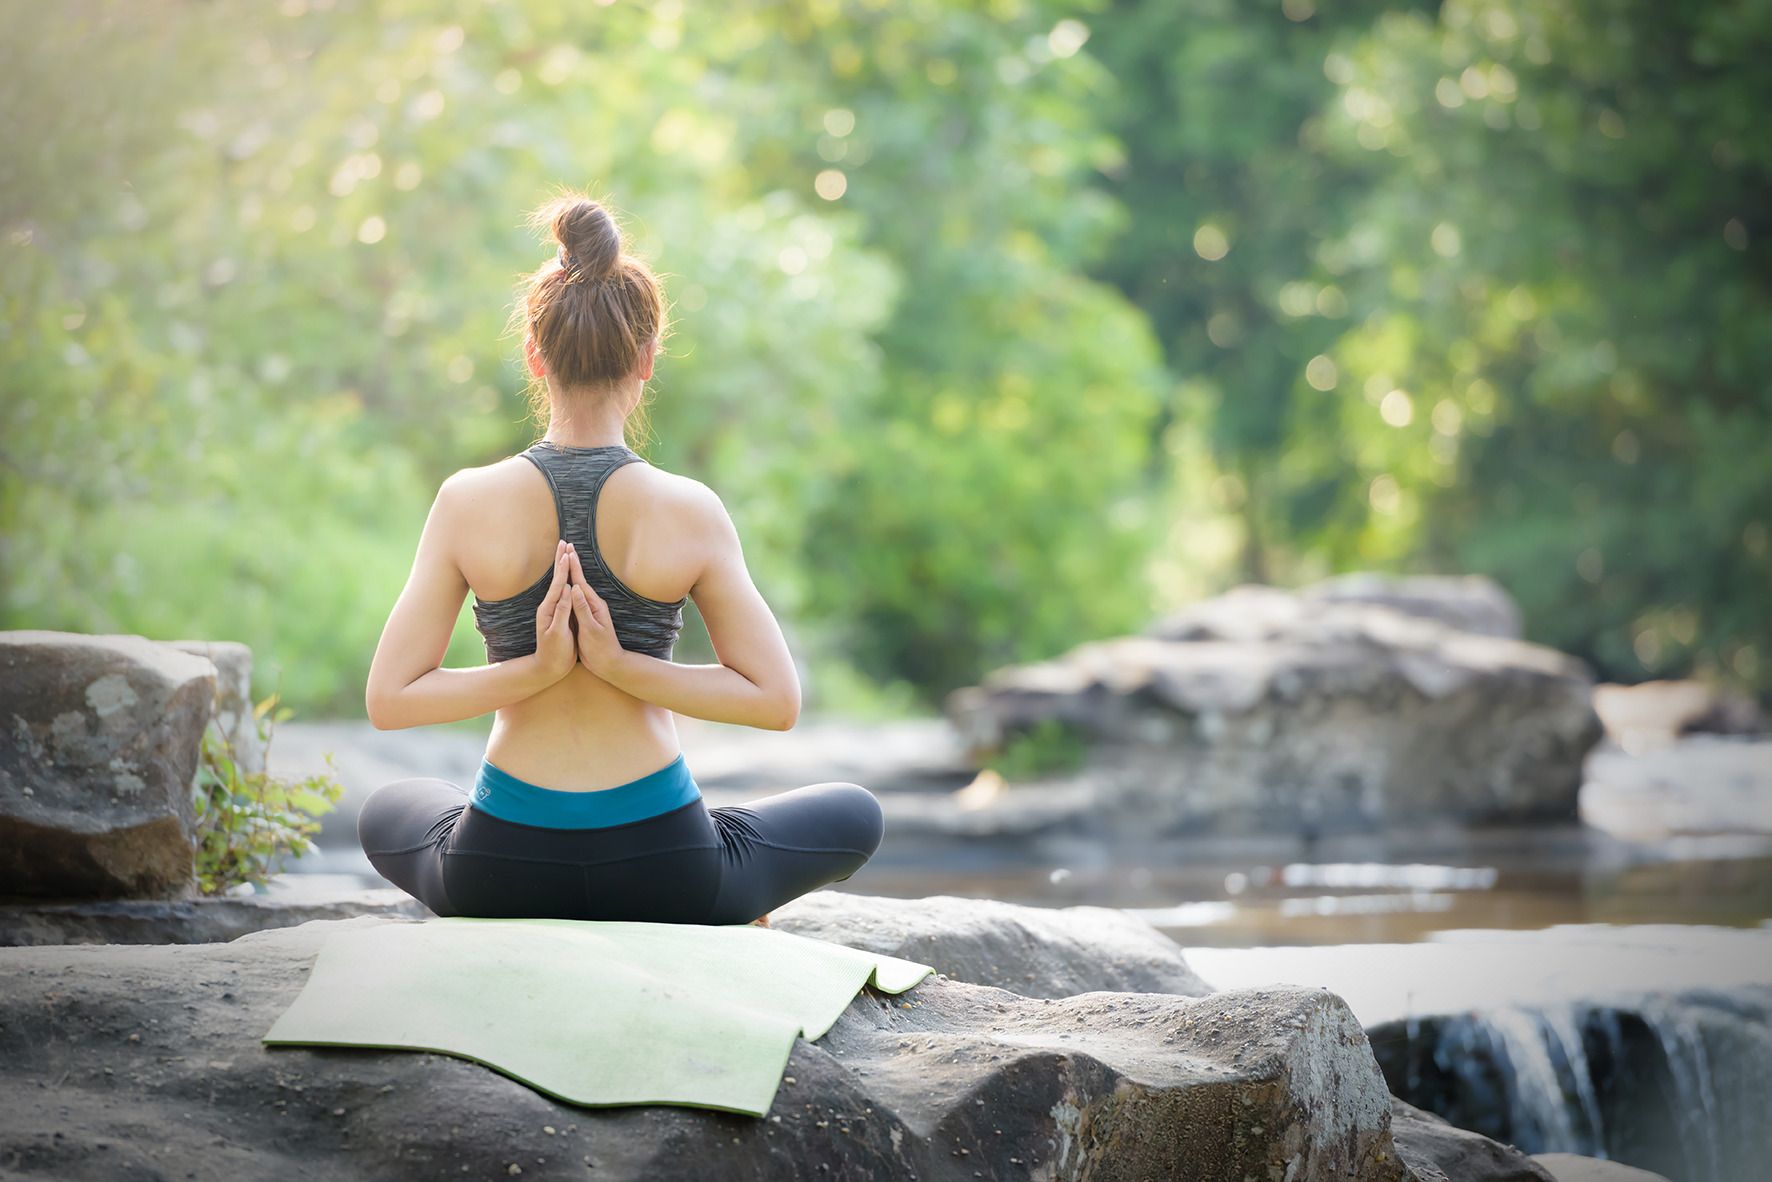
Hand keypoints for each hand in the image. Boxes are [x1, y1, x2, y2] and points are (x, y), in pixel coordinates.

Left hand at [533, 540, 576, 682]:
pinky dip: (565, 580)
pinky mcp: (558, 615)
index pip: (558, 583)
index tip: (568, 552)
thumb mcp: (558, 633)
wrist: (547, 668)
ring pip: (559, 583)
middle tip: (564, 543)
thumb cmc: (554, 653)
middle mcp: (549, 606)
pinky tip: (567, 577)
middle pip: (556, 578)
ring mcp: (553, 610)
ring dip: (562, 567)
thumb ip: (561, 611)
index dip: (564, 568)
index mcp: (550, 609)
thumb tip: (565, 590)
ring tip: (565, 554)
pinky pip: (562, 592)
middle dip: (560, 560)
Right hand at [564, 542, 624, 677]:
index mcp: (594, 605)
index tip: (567, 550)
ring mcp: (589, 610)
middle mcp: (592, 604)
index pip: (580, 582)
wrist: (609, 663)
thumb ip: (582, 609)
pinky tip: (567, 584)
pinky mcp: (585, 617)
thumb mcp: (590, 629)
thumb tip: (575, 589)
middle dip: (572, 563)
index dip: (573, 566)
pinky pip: (575, 598)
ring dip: (571, 572)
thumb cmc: (600, 648)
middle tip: (566, 545)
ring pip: (577, 587)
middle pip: (579, 580)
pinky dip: (570, 587)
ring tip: (566, 558)